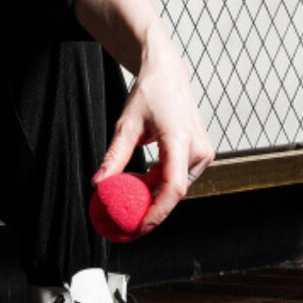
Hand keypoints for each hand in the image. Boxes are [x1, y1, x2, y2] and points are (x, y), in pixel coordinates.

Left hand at [93, 27, 213, 233]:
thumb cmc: (149, 96)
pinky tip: (143, 180)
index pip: (173, 188)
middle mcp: (198, 149)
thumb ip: (113, 158)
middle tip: (126, 216)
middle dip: (151, 206)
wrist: (168, 75)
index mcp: (180, 140)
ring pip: (178, 185)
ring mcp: (204, 151)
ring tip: (131, 190)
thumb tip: (98, 184)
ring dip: (155, 192)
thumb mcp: (125, 126)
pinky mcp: (203, 153)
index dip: (157, 212)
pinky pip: (181, 176)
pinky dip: (162, 182)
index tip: (140, 227)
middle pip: (174, 191)